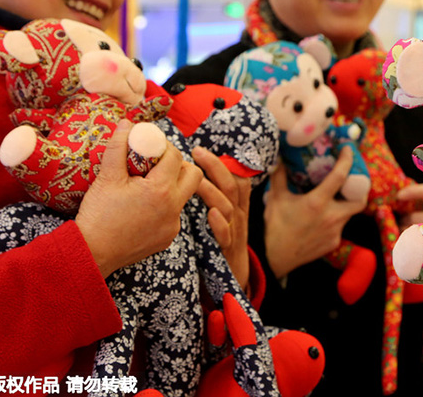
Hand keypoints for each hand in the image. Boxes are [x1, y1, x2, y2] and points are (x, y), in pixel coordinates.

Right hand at [76, 119, 202, 277]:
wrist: (91, 252)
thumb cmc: (98, 215)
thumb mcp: (106, 177)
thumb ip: (118, 147)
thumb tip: (126, 124)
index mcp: (160, 190)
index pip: (175, 157)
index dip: (164, 147)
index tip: (150, 146)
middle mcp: (173, 208)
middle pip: (193, 175)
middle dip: (179, 165)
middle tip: (157, 163)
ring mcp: (172, 226)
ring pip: (184, 196)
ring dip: (172, 185)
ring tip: (148, 183)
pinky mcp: (167, 238)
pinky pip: (174, 214)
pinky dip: (165, 205)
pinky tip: (144, 205)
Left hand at [191, 146, 251, 289]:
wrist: (233, 274)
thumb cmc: (218, 238)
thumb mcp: (218, 214)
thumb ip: (209, 195)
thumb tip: (184, 173)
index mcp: (236, 203)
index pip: (236, 176)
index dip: (222, 161)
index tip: (200, 149)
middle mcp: (237, 214)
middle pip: (232, 185)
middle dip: (216, 166)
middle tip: (196, 152)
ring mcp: (234, 231)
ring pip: (228, 206)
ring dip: (213, 192)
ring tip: (197, 181)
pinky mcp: (227, 249)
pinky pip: (226, 235)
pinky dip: (219, 224)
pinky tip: (210, 214)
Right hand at [263, 147, 366, 277]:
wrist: (274, 257)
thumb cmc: (275, 226)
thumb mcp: (275, 198)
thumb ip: (280, 176)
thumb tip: (280, 158)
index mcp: (318, 202)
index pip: (340, 176)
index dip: (347, 160)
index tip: (348, 150)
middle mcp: (332, 217)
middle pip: (359, 200)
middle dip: (360, 189)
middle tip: (352, 180)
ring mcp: (335, 232)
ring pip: (348, 214)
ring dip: (344, 204)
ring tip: (334, 198)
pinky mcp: (333, 243)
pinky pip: (339, 228)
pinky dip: (334, 220)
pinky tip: (322, 218)